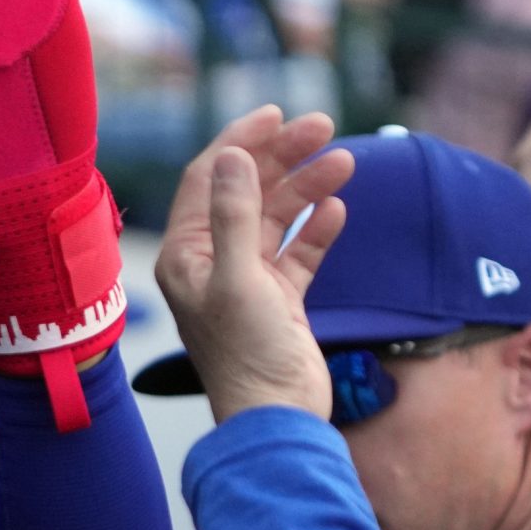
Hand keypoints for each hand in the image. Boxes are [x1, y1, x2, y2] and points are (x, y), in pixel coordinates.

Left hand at [155, 107, 354, 422]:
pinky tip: (338, 210)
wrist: (278, 416)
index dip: (239, 142)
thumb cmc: (248, 354)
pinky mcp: (279, 299)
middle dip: (282, 157)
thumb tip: (232, 155)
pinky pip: (298, 251)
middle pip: (246, 192)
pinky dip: (317, 230)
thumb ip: (236, 214)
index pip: (206, 180)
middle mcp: (210, 263)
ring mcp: (246, 280)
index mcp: (184, 255)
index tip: (276, 113)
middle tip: (324, 126)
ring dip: (308, 188)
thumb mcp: (239, 277)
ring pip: (277, 218)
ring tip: (346, 162)